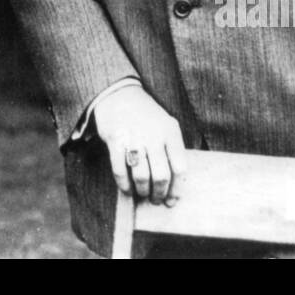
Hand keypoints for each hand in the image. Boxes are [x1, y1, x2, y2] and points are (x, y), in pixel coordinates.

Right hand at [91, 84, 187, 204]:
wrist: (118, 94)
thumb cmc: (146, 116)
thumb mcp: (165, 125)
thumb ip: (170, 150)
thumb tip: (173, 185)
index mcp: (170, 131)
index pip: (180, 168)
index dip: (176, 189)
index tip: (172, 201)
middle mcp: (154, 135)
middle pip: (161, 175)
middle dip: (159, 193)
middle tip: (155, 199)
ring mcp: (134, 138)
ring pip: (141, 176)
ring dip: (142, 191)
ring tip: (142, 194)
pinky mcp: (115, 140)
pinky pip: (120, 171)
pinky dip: (124, 185)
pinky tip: (127, 189)